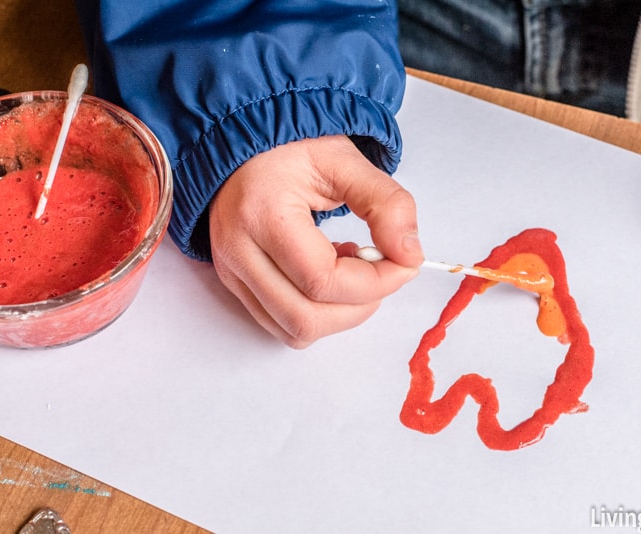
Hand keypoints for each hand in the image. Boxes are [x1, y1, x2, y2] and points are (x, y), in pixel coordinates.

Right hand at [209, 135, 423, 347]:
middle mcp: (237, 251)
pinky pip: (281, 324)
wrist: (243, 140)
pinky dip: (316, 312)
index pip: (323, 280)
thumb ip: (387, 205)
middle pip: (306, 318)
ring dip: (338, 314)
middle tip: (383, 271)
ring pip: (293, 331)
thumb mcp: (346, 160)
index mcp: (262, 214)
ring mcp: (230, 271)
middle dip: (360, 306)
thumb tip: (410, 256)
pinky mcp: (233, 282)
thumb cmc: (290, 145)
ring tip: (351, 268)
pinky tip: (327, 274)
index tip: (404, 263)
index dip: (376, 283)